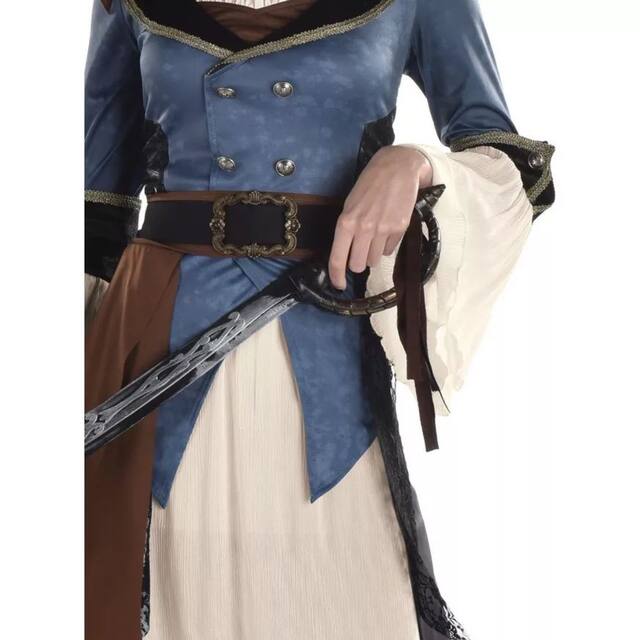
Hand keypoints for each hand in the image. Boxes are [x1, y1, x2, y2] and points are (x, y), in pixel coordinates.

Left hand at [328, 145, 432, 289]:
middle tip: (361, 252)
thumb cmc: (371, 184)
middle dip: (358, 262)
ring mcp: (383, 229)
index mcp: (346, 221)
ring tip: (376, 234)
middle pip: (358, 265)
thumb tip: (345, 254)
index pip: (338, 258)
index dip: (337, 276)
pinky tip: (388, 226)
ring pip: (374, 260)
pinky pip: (389, 249)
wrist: (398, 167)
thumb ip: (347, 229)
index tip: (339, 285)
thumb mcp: (351, 204)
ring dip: (373, 253)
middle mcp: (364, 228)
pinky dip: (387, 244)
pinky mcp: (399, 229)